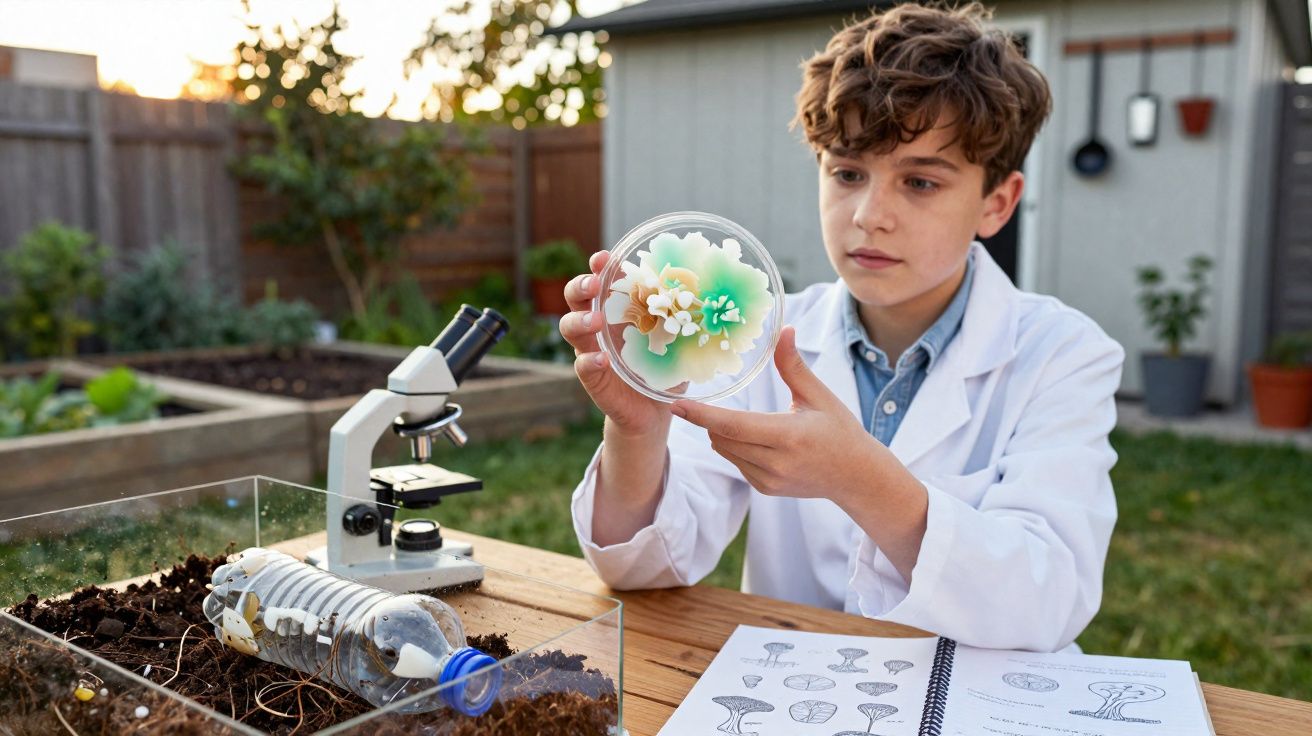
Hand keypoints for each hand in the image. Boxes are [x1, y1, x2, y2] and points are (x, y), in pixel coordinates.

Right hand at [559, 250, 671, 437]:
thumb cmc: (663, 367)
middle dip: (580, 286)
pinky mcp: (593, 378)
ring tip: (595, 321)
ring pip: (570, 328)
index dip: (598, 267)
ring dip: (580, 320)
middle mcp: (598, 327)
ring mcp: (591, 351)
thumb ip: (682, 318)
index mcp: (616, 311)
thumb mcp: (675, 339)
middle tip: (593, 284)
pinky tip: (601, 359)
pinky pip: (582, 366)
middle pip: (575, 298)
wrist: (655, 410)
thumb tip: (710, 295)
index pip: (601, 282)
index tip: (604, 258)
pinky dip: (589, 361)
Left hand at [669, 325, 884, 502]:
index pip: (734, 426)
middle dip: (711, 419)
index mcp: (789, 436)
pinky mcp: (765, 489)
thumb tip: (784, 330)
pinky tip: (757, 440)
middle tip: (712, 402)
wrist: (857, 477)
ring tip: (743, 421)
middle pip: (722, 437)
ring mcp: (769, 480)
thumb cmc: (840, 431)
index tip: (677, 405)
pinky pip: (736, 463)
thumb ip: (793, 366)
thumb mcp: (819, 396)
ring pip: (725, 451)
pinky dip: (735, 447)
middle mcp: (776, 462)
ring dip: (722, 433)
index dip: (702, 415)